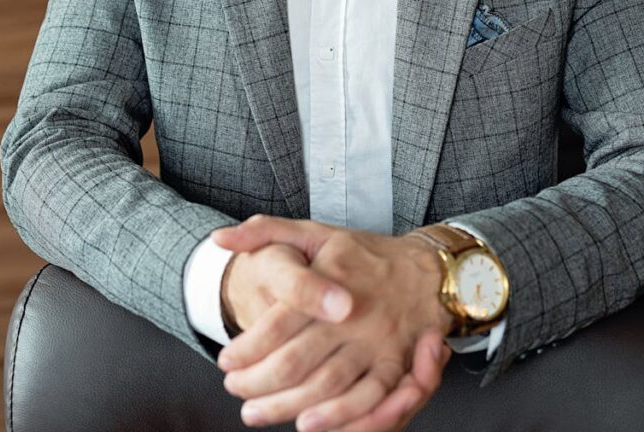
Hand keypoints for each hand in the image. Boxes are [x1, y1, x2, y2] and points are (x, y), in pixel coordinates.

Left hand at [212, 216, 452, 429]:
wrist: (424, 269)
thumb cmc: (361, 253)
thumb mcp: (314, 231)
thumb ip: (264, 232)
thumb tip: (219, 239)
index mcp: (329, 277)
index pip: (277, 323)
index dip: (245, 348)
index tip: (226, 360)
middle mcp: (352, 314)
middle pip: (295, 361)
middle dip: (256, 383)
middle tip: (234, 388)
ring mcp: (375, 342)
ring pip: (324, 385)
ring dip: (286, 406)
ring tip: (256, 412)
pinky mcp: (395, 364)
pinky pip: (366, 398)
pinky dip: (337, 417)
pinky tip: (309, 424)